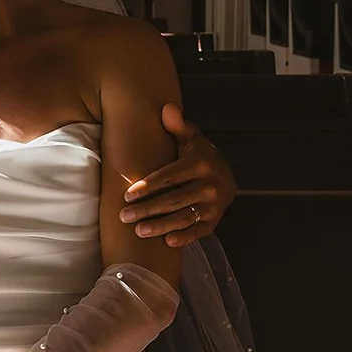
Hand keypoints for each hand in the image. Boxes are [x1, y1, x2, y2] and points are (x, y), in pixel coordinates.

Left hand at [118, 102, 235, 246]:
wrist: (227, 175)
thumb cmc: (198, 156)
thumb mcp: (190, 139)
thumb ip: (177, 127)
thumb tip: (167, 108)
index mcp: (201, 164)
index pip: (170, 177)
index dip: (148, 186)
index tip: (127, 195)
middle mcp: (211, 186)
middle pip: (174, 200)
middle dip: (147, 209)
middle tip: (124, 216)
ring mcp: (214, 206)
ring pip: (184, 218)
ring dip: (161, 226)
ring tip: (139, 231)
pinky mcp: (214, 221)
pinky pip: (199, 232)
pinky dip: (184, 238)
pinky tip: (167, 242)